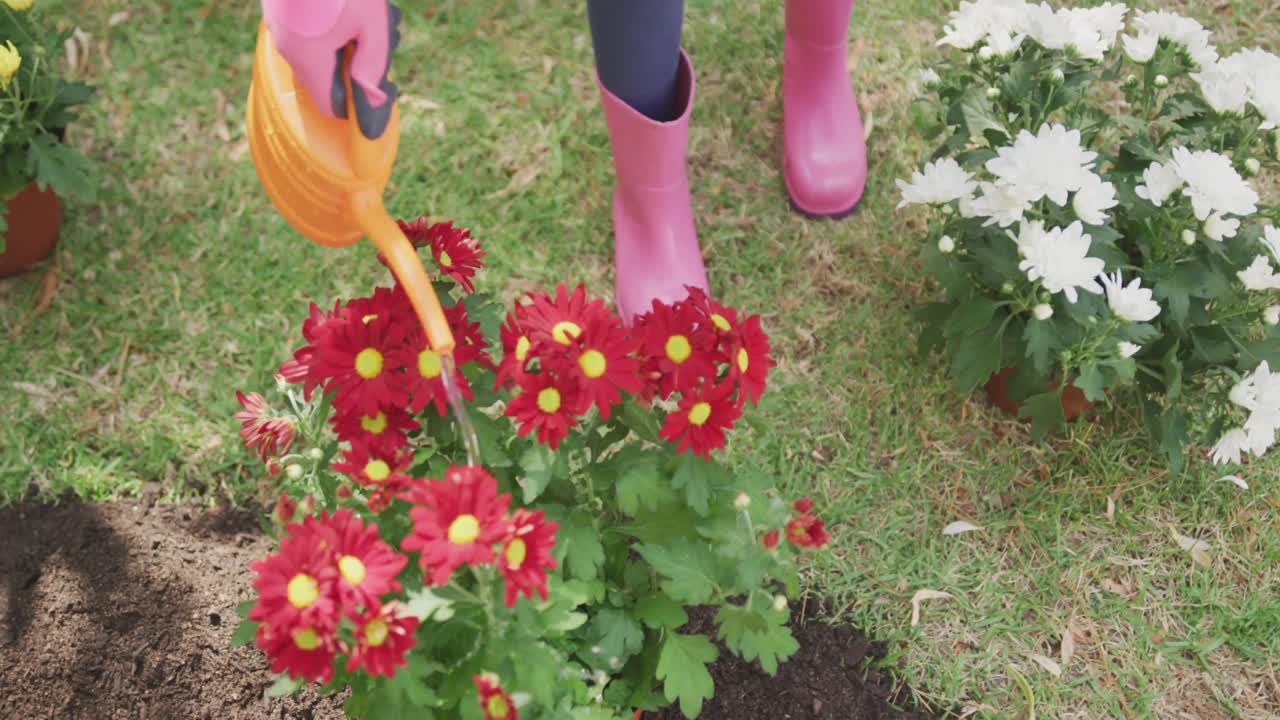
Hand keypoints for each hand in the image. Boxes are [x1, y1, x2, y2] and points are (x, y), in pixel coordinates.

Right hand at [260, 0, 401, 138]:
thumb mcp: (371, 23)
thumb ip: (374, 66)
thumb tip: (375, 103)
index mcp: (308, 59)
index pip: (330, 106)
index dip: (356, 104)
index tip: (379, 82)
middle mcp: (287, 48)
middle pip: (326, 78)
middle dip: (357, 66)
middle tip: (380, 36)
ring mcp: (279, 27)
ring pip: (319, 52)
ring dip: (348, 43)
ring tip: (369, 15)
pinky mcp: (280, 10)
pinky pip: (309, 32)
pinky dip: (332, 28)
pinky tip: (350, 5)